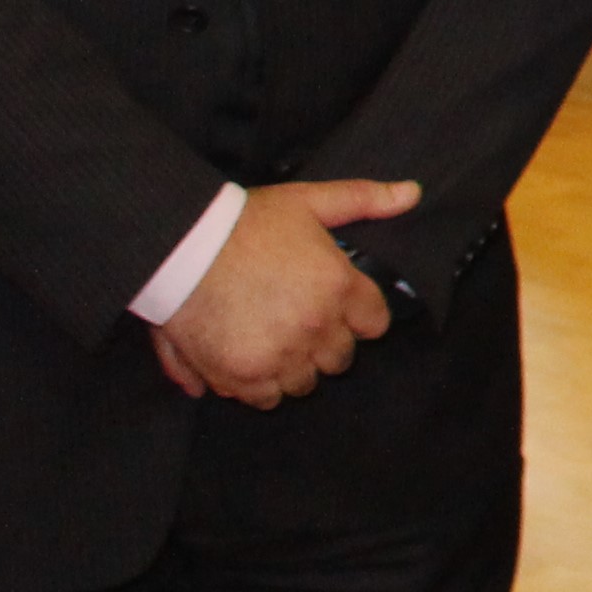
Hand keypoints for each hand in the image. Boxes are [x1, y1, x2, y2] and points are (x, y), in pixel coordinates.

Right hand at [158, 179, 416, 407]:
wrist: (179, 247)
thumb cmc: (245, 223)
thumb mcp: (308, 201)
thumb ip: (364, 199)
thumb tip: (412, 193)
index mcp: (339, 287)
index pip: (375, 324)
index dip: (358, 316)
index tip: (338, 307)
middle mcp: (316, 327)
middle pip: (340, 359)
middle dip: (325, 343)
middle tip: (298, 322)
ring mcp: (280, 355)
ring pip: (305, 382)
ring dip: (294, 366)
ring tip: (272, 340)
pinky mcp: (243, 376)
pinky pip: (267, 398)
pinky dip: (260, 385)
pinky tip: (249, 358)